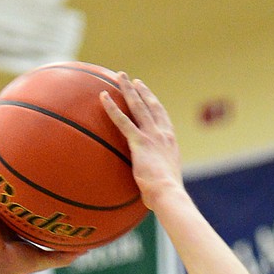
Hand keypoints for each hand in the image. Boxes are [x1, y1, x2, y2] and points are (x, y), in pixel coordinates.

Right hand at [0, 153, 73, 273]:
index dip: (27, 184)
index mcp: (13, 220)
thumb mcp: (46, 257)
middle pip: (4, 182)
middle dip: (9, 165)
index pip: (21, 197)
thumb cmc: (17, 267)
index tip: (39, 167)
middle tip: (18, 144)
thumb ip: (65, 253)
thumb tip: (88, 248)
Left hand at [100, 76, 183, 211]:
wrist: (169, 194)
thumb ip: (156, 179)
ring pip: (138, 106)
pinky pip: (123, 121)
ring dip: (128, 89)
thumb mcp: (164, 184)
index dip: (155, 104)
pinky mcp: (140, 142)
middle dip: (141, 91)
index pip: (162, 118)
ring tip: (120, 76)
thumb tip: (149, 192)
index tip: (148, 94)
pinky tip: (103, 96)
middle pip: (151, 106)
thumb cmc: (166, 197)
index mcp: (170, 142)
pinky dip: (112, 108)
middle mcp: (163, 134)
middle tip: (134, 80)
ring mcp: (152, 136)